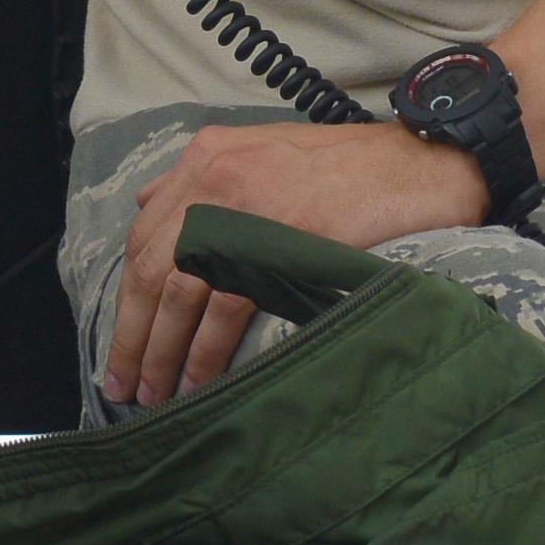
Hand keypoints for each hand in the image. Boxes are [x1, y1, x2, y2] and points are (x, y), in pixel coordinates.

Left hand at [102, 120, 481, 406]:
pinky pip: (227, 307)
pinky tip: (200, 382)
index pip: (144, 235)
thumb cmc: (348, 165)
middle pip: (150, 269)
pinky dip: (206, 352)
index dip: (129, 296)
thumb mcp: (262, 150)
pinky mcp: (282, 240)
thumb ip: (202, 178)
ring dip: (162, 352)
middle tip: (122, 383)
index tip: (123, 340)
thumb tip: (146, 206)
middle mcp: (214, 178)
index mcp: (206, 157)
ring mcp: (246, 209)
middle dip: (132, 334)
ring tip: (154, 394)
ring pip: (180, 292)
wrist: (422, 159)